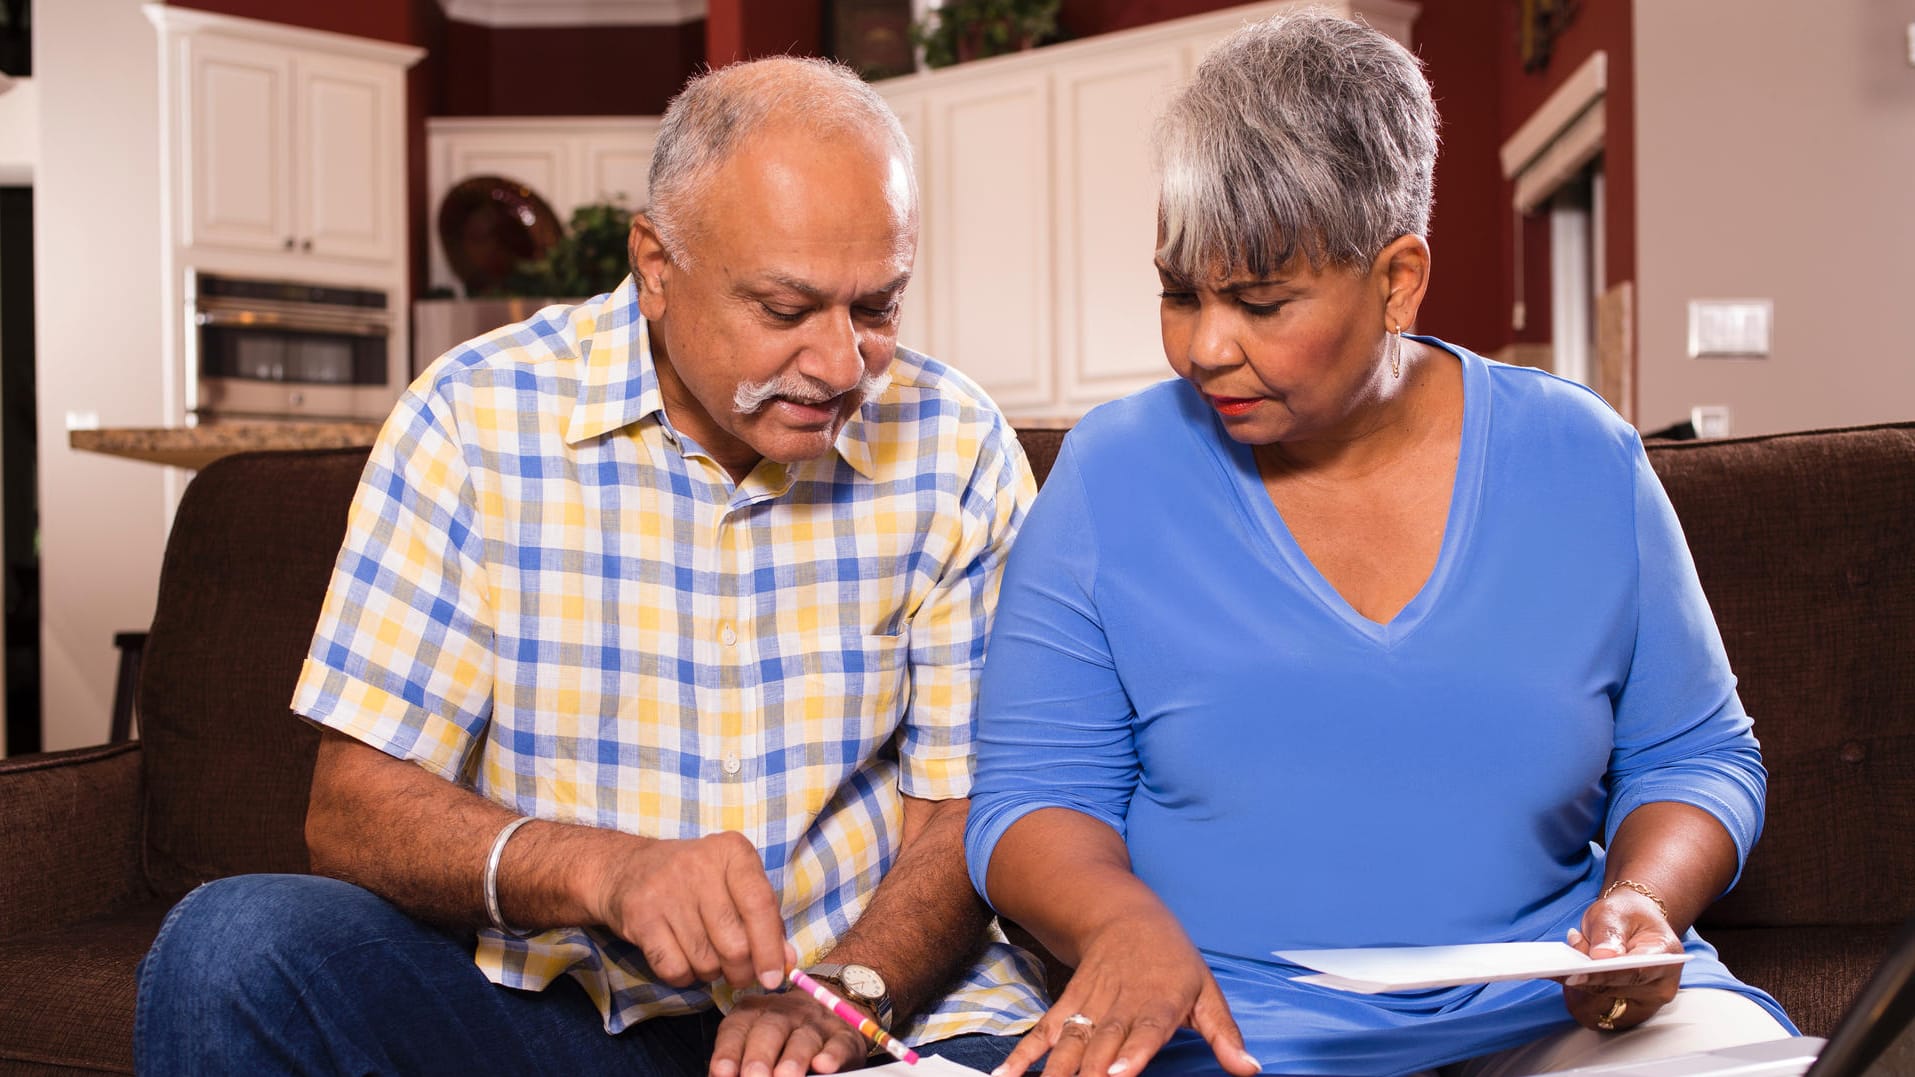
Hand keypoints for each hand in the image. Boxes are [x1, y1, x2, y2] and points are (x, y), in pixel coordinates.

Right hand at [588, 830, 788, 992]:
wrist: (627, 869)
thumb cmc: (695, 880)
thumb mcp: (735, 884)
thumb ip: (765, 919)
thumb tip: (786, 962)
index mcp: (733, 851)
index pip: (759, 905)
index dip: (770, 948)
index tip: (774, 978)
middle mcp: (699, 865)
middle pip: (734, 943)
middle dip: (742, 971)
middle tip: (739, 973)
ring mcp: (666, 890)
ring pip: (705, 962)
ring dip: (712, 973)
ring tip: (707, 956)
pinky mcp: (640, 916)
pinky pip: (674, 969)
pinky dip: (684, 977)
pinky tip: (683, 959)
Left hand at [709, 985, 868, 1076]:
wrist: (832, 1003)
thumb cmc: (784, 1034)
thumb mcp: (755, 1039)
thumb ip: (738, 1060)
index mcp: (755, 1013)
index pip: (737, 1028)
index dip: (728, 1051)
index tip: (722, 1072)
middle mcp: (784, 1013)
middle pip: (770, 1030)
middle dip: (760, 1057)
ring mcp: (816, 1023)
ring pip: (804, 1038)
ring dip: (793, 1059)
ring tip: (785, 1076)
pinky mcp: (844, 1036)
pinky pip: (838, 1043)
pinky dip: (831, 1055)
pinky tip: (823, 1066)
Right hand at [994, 911, 1258, 1076]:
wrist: (1124, 915)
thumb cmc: (1172, 960)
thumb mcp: (1207, 990)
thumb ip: (1224, 1034)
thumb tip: (1250, 1069)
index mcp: (1158, 1003)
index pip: (1145, 1031)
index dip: (1131, 1054)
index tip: (1116, 1075)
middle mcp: (1119, 1007)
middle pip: (1100, 1046)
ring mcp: (1088, 1007)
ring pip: (1068, 1043)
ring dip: (1053, 1072)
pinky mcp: (1067, 1007)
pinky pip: (1042, 1033)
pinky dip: (1023, 1056)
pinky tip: (1005, 1076)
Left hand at [1561, 886, 1684, 1032]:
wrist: (1634, 925)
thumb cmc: (1627, 917)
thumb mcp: (1614, 912)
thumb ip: (1608, 932)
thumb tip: (1601, 956)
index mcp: (1665, 957)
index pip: (1633, 973)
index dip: (1602, 976)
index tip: (1574, 974)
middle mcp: (1661, 987)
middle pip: (1614, 994)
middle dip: (1583, 979)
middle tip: (1558, 963)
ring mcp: (1646, 1005)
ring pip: (1602, 1010)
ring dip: (1578, 991)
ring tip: (1567, 966)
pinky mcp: (1628, 1014)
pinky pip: (1597, 1015)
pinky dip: (1580, 998)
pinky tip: (1571, 978)